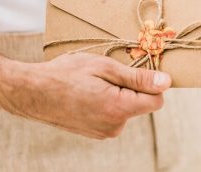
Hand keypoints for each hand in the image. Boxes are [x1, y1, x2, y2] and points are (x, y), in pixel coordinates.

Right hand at [0, 52, 170, 138]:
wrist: (34, 92)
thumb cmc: (67, 74)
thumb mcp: (104, 67)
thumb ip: (137, 77)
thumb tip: (166, 82)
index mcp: (119, 108)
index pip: (156, 100)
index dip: (151, 83)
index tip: (137, 70)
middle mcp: (115, 126)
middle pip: (141, 104)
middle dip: (132, 87)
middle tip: (108, 74)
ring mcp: (104, 132)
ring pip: (127, 108)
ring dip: (119, 94)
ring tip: (95, 83)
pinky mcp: (96, 132)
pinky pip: (114, 115)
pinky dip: (109, 102)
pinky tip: (90, 94)